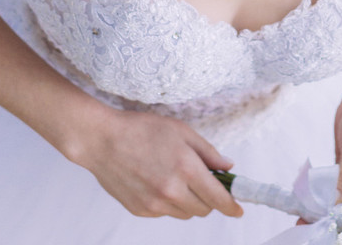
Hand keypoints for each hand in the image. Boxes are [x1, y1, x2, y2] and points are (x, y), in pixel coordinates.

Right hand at [67, 103, 242, 219]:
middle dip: (208, 198)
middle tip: (201, 179)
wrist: (103, 140)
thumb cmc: (142, 129)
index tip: (239, 209)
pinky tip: (156, 180)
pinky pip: (165, 212)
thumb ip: (208, 152)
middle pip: (203, 209)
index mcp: (186, 168)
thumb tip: (227, 168)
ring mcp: (155, 204)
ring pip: (185, 213)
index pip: (218, 199)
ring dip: (188, 201)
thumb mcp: (181, 131)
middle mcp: (172, 191)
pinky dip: (168, 202)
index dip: (232, 206)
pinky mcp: (141, 211)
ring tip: (173, 175)